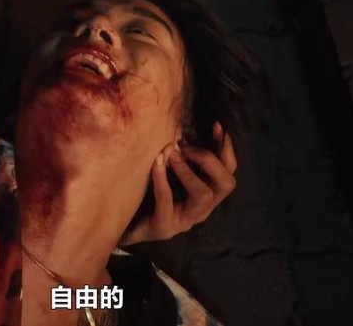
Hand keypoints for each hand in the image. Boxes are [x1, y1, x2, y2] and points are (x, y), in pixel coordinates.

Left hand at [121, 122, 237, 244]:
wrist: (124, 227)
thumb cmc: (148, 197)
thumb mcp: (169, 175)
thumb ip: (181, 158)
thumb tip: (183, 132)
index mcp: (208, 196)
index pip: (229, 172)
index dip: (226, 148)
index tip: (216, 126)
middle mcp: (202, 210)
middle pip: (226, 184)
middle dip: (209, 159)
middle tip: (185, 147)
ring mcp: (185, 220)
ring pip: (203, 194)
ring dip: (187, 170)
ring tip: (171, 155)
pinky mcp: (165, 226)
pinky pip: (166, 200)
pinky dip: (162, 179)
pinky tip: (156, 163)